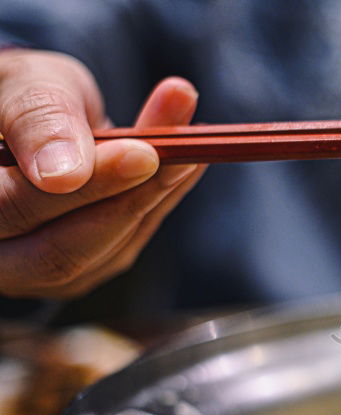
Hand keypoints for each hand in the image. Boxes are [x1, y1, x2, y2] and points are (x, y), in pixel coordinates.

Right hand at [0, 49, 205, 298]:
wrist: (31, 120)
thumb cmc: (19, 99)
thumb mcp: (26, 86)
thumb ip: (41, 120)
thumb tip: (66, 173)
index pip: (12, 210)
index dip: (85, 186)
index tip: (144, 151)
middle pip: (60, 251)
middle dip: (129, 196)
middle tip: (181, 150)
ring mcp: (31, 273)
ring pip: (103, 252)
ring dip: (157, 195)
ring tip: (193, 143)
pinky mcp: (78, 272)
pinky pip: (126, 243)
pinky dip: (161, 199)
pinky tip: (187, 162)